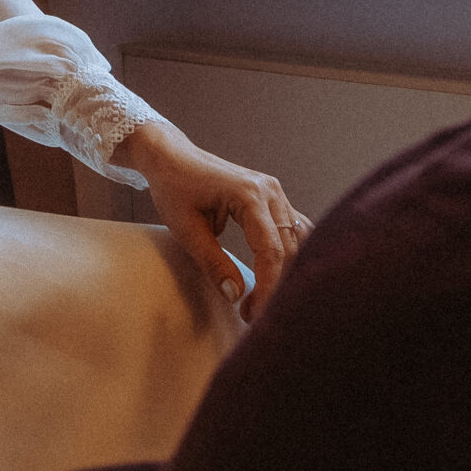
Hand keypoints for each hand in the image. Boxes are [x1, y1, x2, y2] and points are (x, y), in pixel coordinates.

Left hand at [113, 119, 308, 318]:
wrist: (171, 157)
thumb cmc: (174, 188)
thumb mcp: (186, 229)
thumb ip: (213, 263)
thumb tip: (236, 296)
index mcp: (249, 194)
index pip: (270, 250)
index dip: (266, 287)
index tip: (250, 313)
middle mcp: (270, 191)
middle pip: (289, 248)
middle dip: (275, 285)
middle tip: (252, 313)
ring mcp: (275, 192)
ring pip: (298, 240)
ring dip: (287, 272)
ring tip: (266, 299)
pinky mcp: (274, 198)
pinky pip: (294, 230)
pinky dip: (290, 255)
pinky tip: (279, 277)